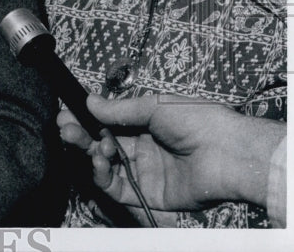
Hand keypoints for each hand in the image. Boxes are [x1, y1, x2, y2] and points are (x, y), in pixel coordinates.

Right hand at [58, 94, 283, 212]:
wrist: (227, 153)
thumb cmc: (199, 122)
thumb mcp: (154, 106)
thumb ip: (119, 109)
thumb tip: (89, 101)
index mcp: (145, 126)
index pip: (105, 124)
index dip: (84, 119)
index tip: (66, 113)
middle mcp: (141, 149)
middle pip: (100, 145)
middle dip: (80, 136)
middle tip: (66, 129)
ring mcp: (143, 172)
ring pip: (104, 167)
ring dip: (89, 154)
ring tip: (87, 144)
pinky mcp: (147, 194)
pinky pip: (116, 188)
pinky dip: (101, 175)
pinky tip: (98, 161)